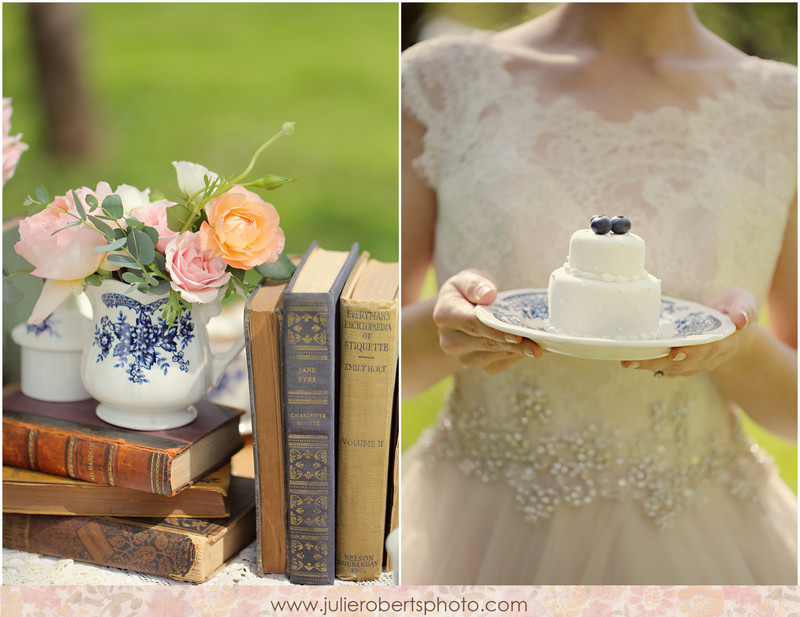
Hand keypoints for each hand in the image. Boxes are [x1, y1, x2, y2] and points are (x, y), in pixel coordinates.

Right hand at [432, 269, 542, 373]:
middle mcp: (450, 341)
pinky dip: (518, 355)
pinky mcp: (478, 366)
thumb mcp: (466, 279)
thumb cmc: (466, 293)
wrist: (459, 314)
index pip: (472, 324)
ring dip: (519, 350)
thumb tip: (488, 294)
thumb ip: (475, 284)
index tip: (517, 335)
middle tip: (540, 343)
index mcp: (445, 315)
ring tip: (540, 342)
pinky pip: (501, 362)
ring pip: (497, 355)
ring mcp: (463, 357)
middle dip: (515, 344)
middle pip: (487, 343)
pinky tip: (531, 345)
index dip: (496, 331)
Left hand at [621, 288, 757, 377]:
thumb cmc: (736, 310)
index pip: (708, 349)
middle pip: (682, 363)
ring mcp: (696, 362)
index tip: (674, 353)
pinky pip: (667, 366)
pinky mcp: (684, 361)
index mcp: (725, 341)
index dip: (691, 352)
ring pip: (671, 368)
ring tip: (626, 361)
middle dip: (657, 362)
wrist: (736, 329)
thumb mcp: (745, 302)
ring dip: (648, 366)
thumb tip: (741, 318)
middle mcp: (708, 356)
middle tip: (633, 360)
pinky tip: (632, 359)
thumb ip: (744, 308)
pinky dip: (650, 364)